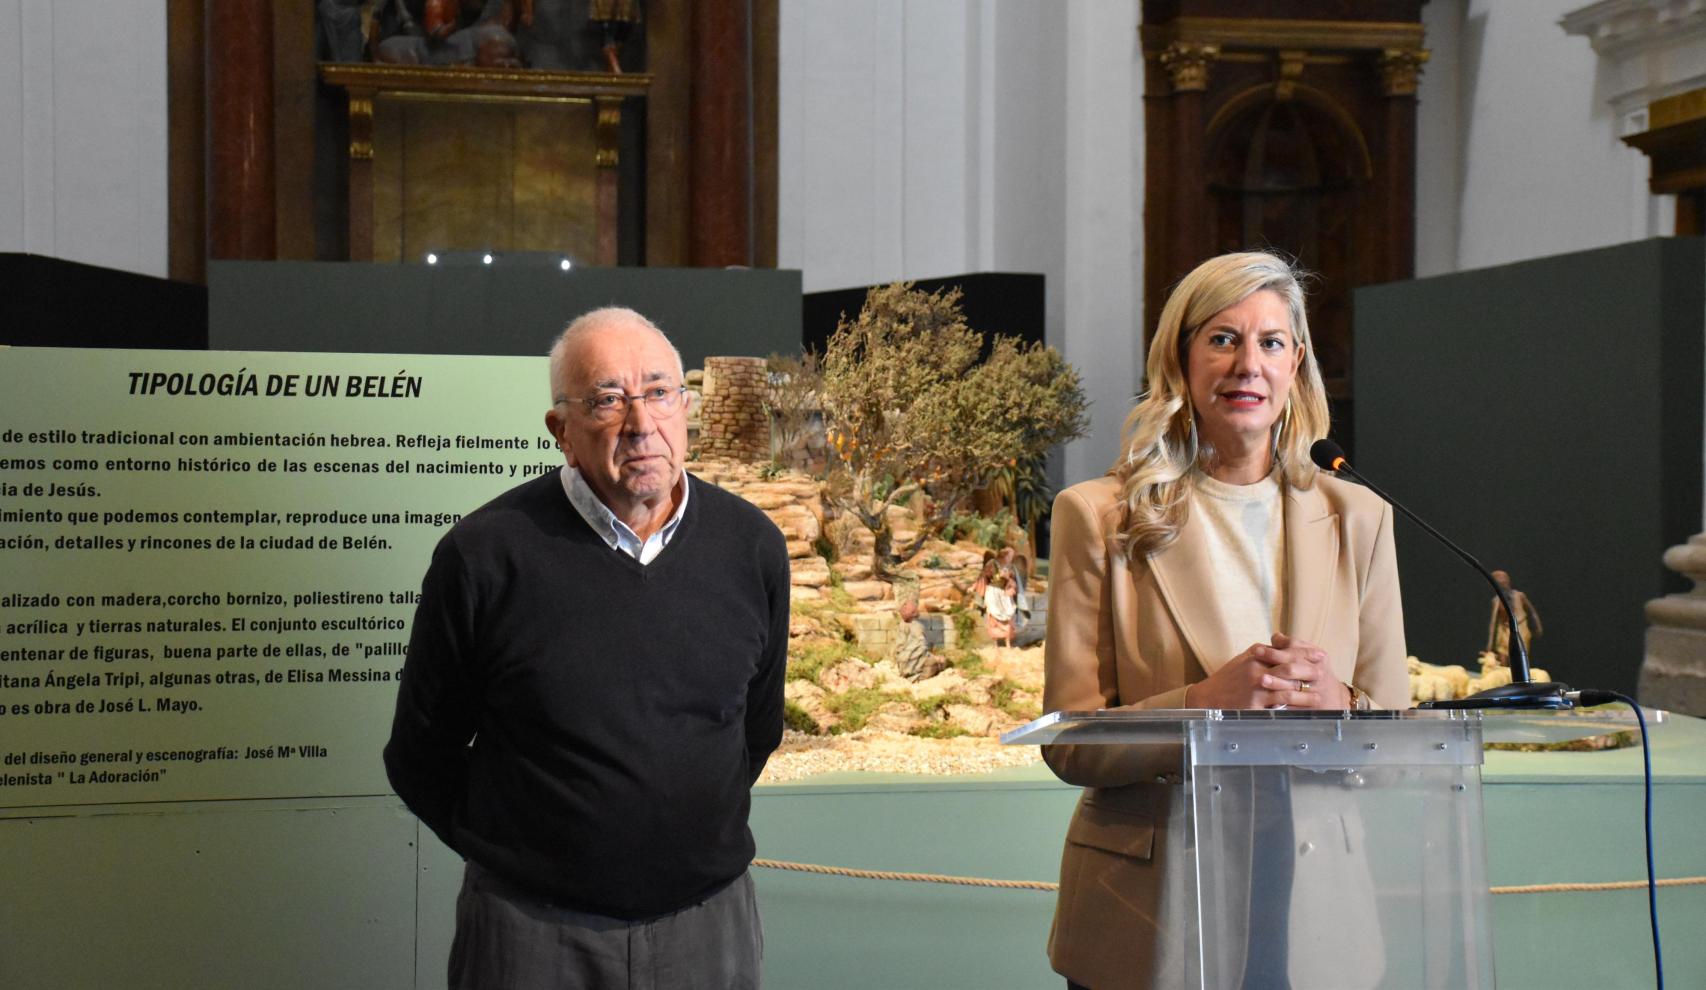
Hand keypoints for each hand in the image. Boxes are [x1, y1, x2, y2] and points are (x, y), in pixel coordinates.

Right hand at [1185, 633, 1350, 709]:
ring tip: (1319, 692)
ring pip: (1288, 685)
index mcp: (1254, 655)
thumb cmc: (1226, 680)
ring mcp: (1256, 686)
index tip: (1319, 655)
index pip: (1285, 650)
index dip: (1304, 653)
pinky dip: (1296, 703)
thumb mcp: (1242, 660)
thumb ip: (1261, 653)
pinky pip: (1280, 702)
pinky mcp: (1255, 703)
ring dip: (1306, 689)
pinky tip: (1305, 705)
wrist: (1207, 699)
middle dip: (1309, 669)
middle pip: (1289, 666)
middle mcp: (1256, 669)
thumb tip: (1280, 644)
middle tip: (1323, 672)